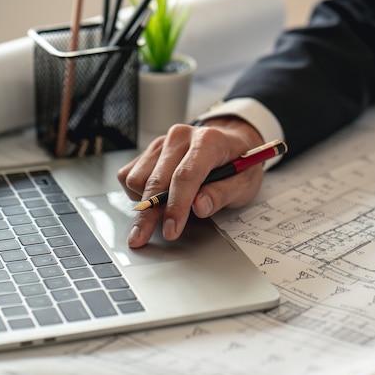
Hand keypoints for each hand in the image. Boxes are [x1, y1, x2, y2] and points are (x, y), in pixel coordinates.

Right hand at [118, 116, 264, 247]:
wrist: (231, 143)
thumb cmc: (239, 163)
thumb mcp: (245, 182)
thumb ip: (223, 194)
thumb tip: (199, 207)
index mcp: (208, 141)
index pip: (186, 176)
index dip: (176, 207)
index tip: (171, 230)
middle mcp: (182, 137)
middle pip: (156, 180)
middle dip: (149, 214)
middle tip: (142, 238)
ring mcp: (163, 142)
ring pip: (137, 178)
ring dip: (144, 202)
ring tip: (163, 211)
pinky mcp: (150, 150)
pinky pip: (129, 175)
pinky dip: (137, 192)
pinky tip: (155, 198)